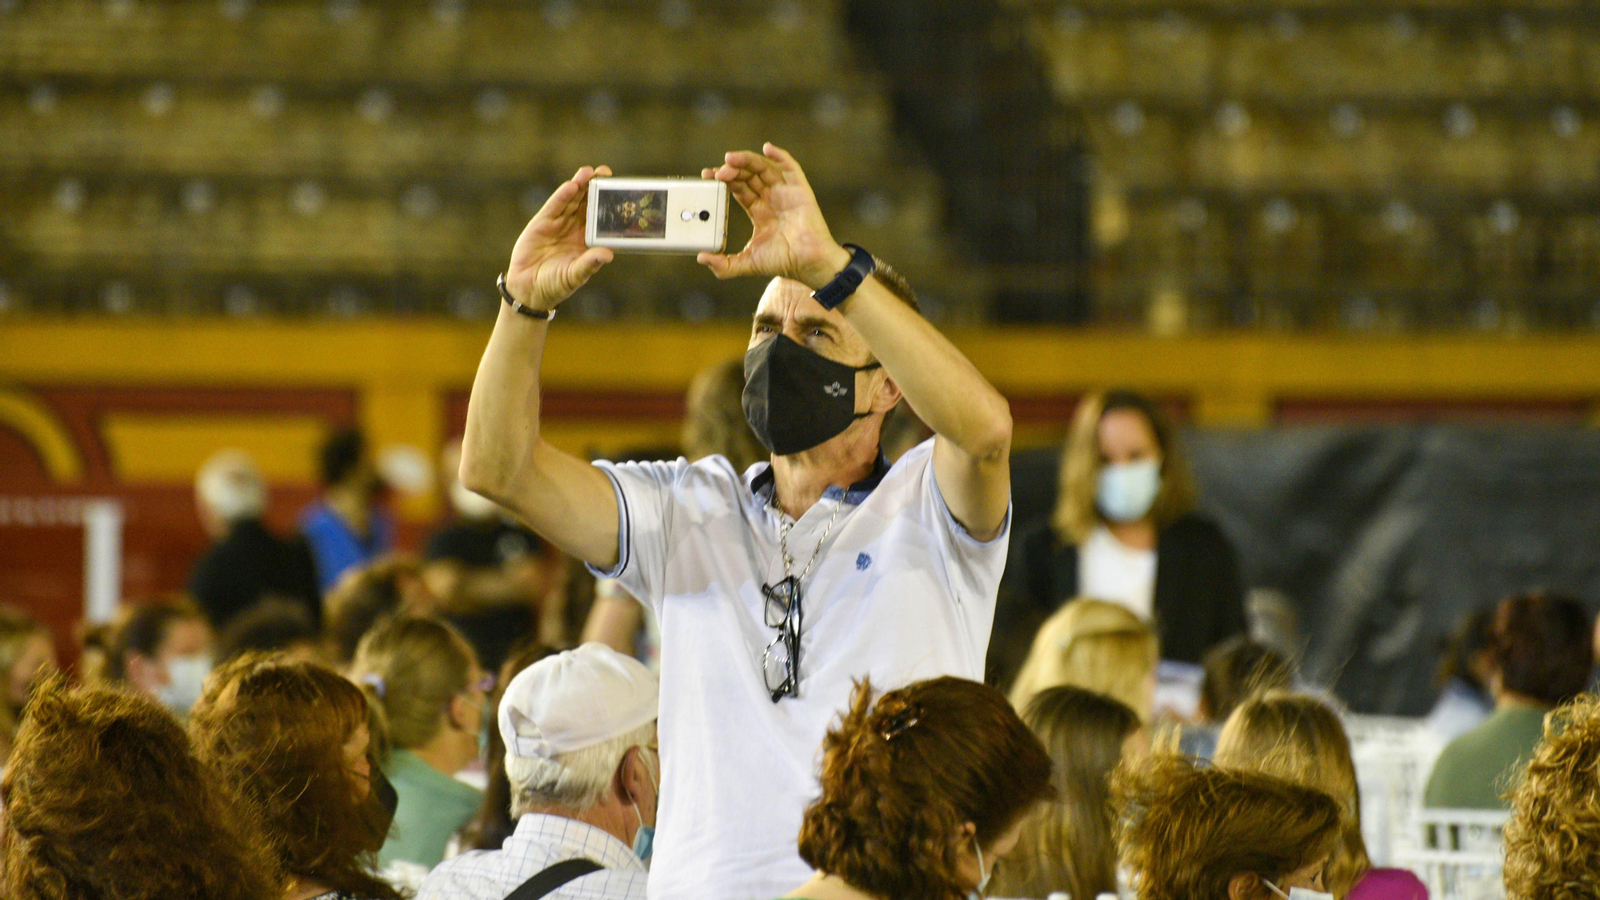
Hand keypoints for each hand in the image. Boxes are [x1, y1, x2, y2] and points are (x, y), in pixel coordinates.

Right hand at [504, 166, 615, 310]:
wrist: (528, 289)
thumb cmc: (556, 285)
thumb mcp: (575, 275)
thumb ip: (589, 264)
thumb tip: (608, 255)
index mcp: (587, 241)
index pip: (600, 218)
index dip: (608, 205)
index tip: (619, 192)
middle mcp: (575, 229)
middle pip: (587, 204)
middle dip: (595, 188)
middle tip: (606, 172)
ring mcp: (559, 224)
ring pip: (572, 201)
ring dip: (580, 186)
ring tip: (589, 172)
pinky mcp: (542, 222)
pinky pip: (554, 206)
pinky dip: (562, 195)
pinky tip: (571, 185)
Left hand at [697, 143, 850, 288]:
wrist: (808, 263)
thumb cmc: (783, 262)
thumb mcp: (747, 263)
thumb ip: (724, 265)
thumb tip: (701, 258)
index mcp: (759, 211)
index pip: (738, 188)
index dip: (723, 180)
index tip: (707, 176)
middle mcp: (771, 198)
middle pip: (748, 175)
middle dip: (731, 170)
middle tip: (717, 172)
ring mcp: (785, 191)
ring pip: (763, 167)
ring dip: (747, 160)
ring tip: (730, 159)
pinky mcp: (799, 189)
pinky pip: (790, 167)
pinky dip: (779, 154)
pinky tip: (767, 148)